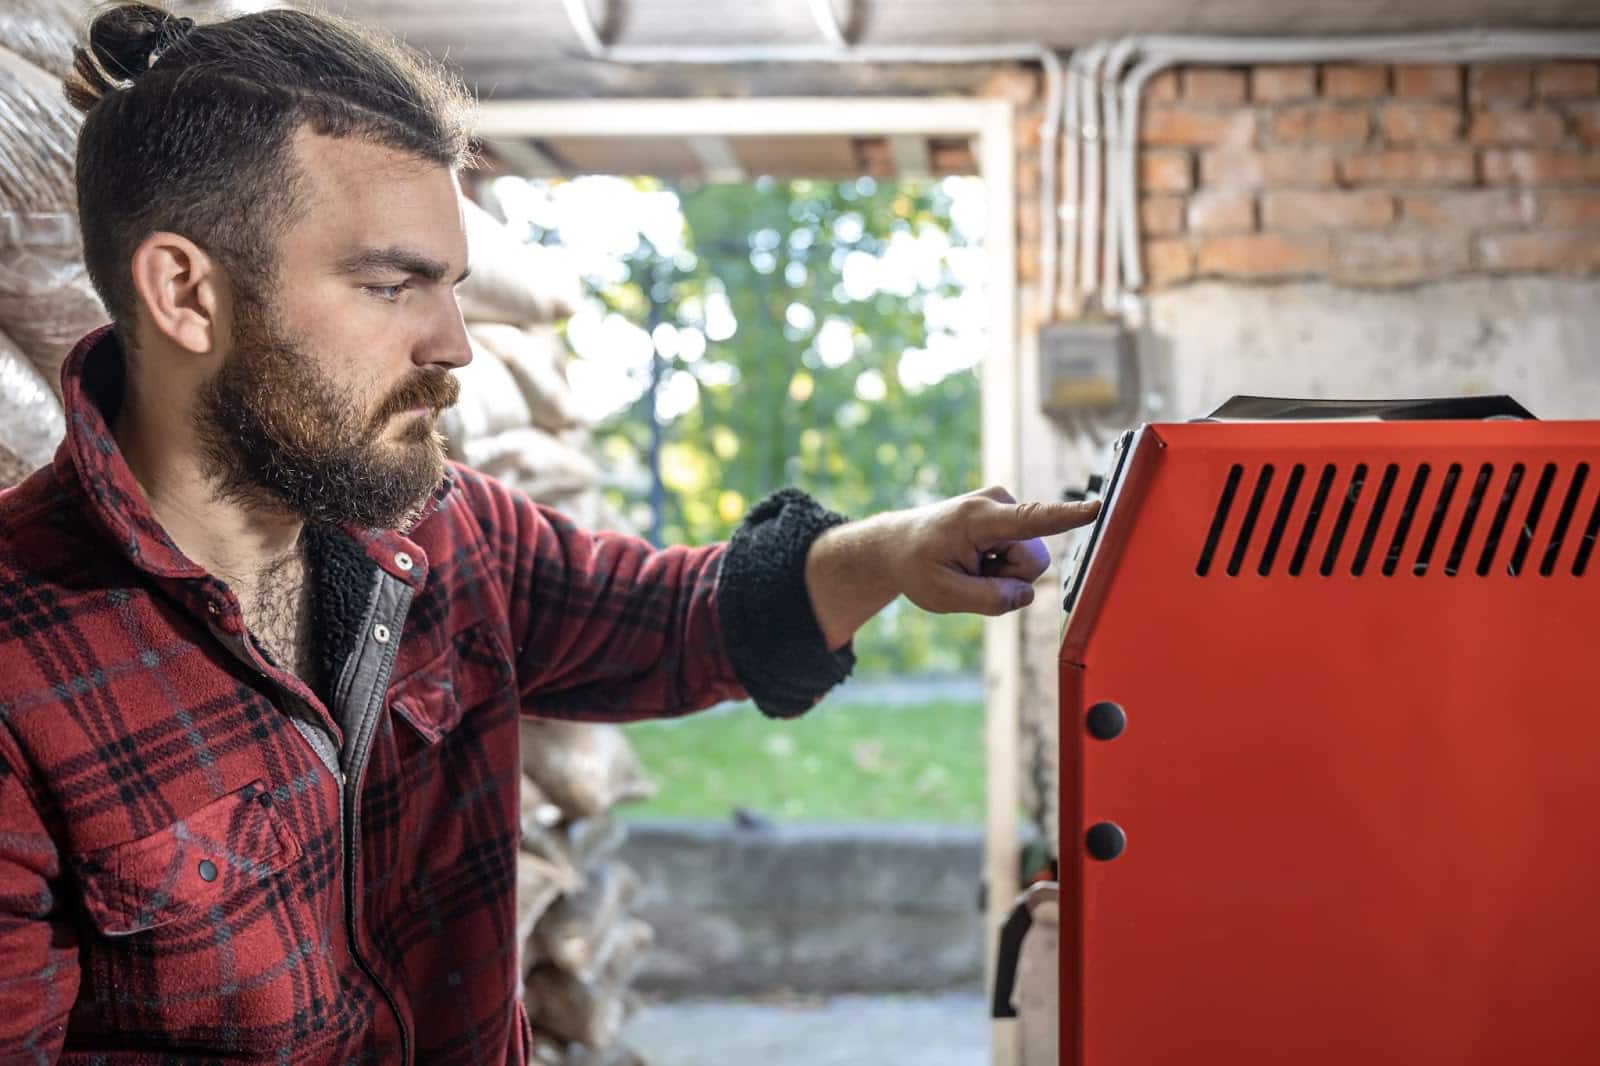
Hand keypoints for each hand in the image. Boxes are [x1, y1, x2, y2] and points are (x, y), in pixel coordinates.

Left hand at [888, 486, 1100, 615]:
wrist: (899, 544)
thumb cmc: (917, 566)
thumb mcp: (943, 595)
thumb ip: (990, 600)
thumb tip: (1027, 594)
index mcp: (979, 518)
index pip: (1032, 519)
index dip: (1067, 517)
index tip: (1097, 507)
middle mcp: (998, 503)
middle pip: (1033, 563)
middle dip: (1008, 579)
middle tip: (969, 575)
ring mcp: (1005, 507)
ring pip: (1029, 563)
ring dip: (1003, 574)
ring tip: (970, 566)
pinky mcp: (1011, 517)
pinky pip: (1023, 557)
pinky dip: (1002, 567)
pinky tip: (977, 560)